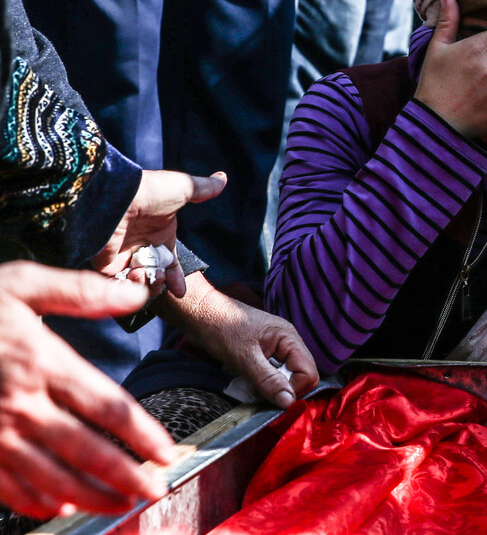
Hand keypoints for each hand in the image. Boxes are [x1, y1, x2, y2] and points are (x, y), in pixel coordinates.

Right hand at [0, 262, 175, 519]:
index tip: (166, 452)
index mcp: (42, 362)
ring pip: (50, 477)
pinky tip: (59, 508)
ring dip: (89, 496)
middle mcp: (21, 403)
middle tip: (154, 491)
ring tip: (118, 507)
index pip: (107, 407)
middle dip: (126, 476)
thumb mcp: (21, 283)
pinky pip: (5, 486)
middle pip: (86, 451)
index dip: (142, 434)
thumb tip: (133, 293)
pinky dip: (34, 502)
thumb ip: (81, 291)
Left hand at [92, 170, 227, 297]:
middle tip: (161, 277)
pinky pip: (115, 284)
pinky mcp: (104, 262)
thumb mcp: (183, 188)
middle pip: (154, 276)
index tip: (180, 291)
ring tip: (146, 274)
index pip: (170, 262)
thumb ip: (204, 189)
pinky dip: (126, 287)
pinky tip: (136, 276)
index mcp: (159, 233)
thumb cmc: (150, 191)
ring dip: (146, 284)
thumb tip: (223, 178)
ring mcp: (122, 254)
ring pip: (136, 283)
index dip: (175, 277)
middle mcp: (141, 245)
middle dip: (160, 282)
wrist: (119, 195)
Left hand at [154, 273, 318, 407]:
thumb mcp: (244, 358)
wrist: (199, 313)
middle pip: (301, 376)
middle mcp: (288, 342)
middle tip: (259, 394)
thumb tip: (289, 403)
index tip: (272, 399)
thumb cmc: (221, 329)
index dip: (294, 390)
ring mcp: (277, 347)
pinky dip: (263, 383)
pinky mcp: (265, 353)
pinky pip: (273, 374)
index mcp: (289, 338)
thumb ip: (268, 380)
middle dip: (283, 390)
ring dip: (271, 388)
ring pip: (286, 376)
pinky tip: (248, 382)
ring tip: (251, 388)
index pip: (309, 373)